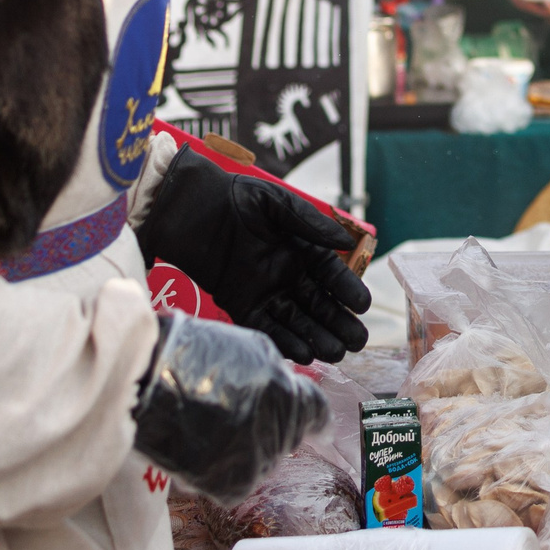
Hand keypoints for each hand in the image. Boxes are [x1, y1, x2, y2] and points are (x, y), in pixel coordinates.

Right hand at [131, 313, 330, 503]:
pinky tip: (201, 457)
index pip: (315, 413)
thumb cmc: (189, 354)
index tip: (319, 430)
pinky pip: (237, 486)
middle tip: (237, 422)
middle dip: (271, 430)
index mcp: (283, 388)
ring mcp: (254, 456)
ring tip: (209, 434)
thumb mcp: (246, 348)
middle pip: (287, 438)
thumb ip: (275, 373)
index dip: (316, 421)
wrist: (140, 381)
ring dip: (244, 454)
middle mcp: (274, 424)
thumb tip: (291, 391)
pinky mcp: (229, 483)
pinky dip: (221, 477)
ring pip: (263, 464)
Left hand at [134, 147, 372, 362]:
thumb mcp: (276, 203)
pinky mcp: (239, 304)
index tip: (363, 306)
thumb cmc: (234, 196)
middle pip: (319, 303)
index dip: (348, 290)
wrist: (187, 207)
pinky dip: (283, 341)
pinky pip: (265, 326)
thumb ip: (309, 223)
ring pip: (296, 320)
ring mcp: (264, 290)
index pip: (331, 274)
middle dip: (338, 322)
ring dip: (315, 337)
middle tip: (357, 342)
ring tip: (334, 353)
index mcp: (301, 248)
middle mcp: (287, 272)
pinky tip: (302, 353)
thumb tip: (347, 242)